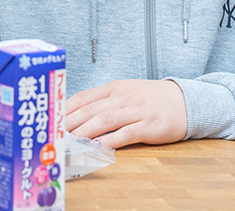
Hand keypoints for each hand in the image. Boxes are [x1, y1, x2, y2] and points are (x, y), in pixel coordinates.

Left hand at [65, 79, 187, 148]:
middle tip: (55, 133)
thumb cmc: (148, 99)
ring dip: (85, 131)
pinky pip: (126, 134)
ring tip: (71, 141)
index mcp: (113, 88)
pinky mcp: (149, 126)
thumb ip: (102, 101)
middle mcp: (122, 97)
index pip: (84, 97)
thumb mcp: (124, 92)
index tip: (51, 118)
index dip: (66, 108)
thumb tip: (75, 113)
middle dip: (70, 122)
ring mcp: (136, 111)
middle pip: (91, 109)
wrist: (183, 100)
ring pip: (105, 120)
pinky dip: (110, 141)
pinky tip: (98, 147)